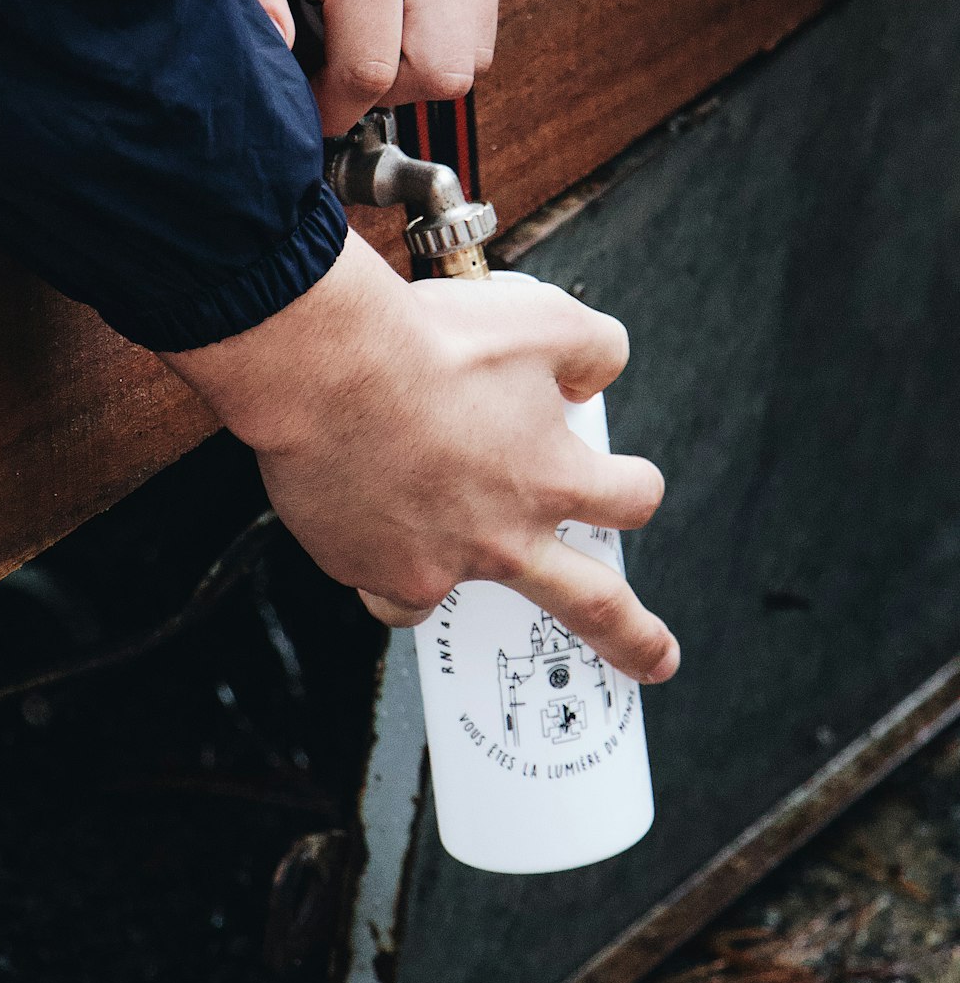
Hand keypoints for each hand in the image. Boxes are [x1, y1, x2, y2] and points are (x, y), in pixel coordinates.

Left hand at [149, 0, 514, 135]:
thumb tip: (284, 57)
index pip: (373, 69)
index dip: (335, 108)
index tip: (307, 105)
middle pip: (442, 73)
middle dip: (386, 92)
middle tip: (337, 70)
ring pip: (473, 53)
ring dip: (418, 61)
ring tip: (363, 31)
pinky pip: (482, 13)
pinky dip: (440, 25)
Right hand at [160, 232, 677, 684]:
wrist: (326, 370)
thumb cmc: (431, 344)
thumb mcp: (546, 321)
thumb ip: (595, 351)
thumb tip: (597, 380)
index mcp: (555, 477)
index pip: (631, 501)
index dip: (637, 488)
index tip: (634, 487)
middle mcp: (507, 536)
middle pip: (593, 604)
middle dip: (633, 638)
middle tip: (656, 661)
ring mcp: (442, 564)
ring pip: (467, 587)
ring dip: (470, 581)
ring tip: (464, 584)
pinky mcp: (377, 573)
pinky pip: (392, 588)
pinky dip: (389, 564)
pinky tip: (376, 526)